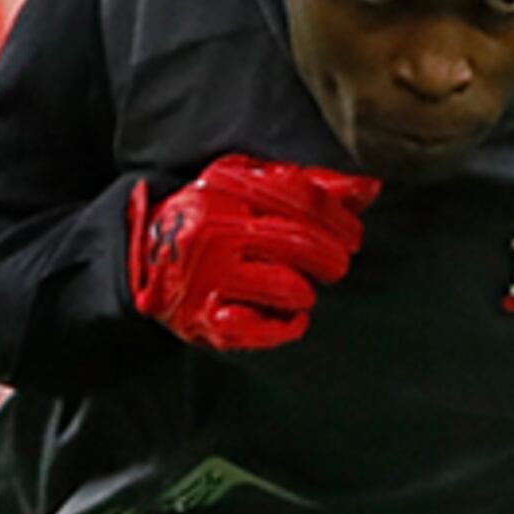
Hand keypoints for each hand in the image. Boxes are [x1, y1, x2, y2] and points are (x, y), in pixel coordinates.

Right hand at [127, 155, 380, 351]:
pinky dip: (287, 325)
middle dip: (331, 257)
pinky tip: (294, 317)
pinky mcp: (204, 319)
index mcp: (225, 192)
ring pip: (286, 285)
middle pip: (298, 242)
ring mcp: (207, 279)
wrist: (142, 258)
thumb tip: (370, 189)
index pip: (298, 198)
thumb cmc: (209, 218)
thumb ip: (307, 185)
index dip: (337, 218)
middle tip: (337, 264)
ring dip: (307, 291)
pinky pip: (260, 328)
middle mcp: (214, 233)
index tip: (353, 234)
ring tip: (305, 288)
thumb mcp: (247, 186)